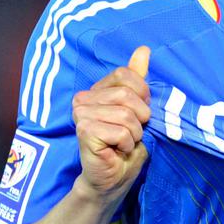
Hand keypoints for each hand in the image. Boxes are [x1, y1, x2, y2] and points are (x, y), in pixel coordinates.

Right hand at [71, 46, 150, 202]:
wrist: (115, 174)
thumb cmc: (127, 141)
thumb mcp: (138, 106)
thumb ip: (137, 78)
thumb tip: (143, 49)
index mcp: (96, 90)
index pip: (125, 74)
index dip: (141, 93)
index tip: (139, 112)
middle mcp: (83, 99)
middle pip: (126, 94)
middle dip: (140, 116)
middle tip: (133, 131)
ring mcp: (81, 115)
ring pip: (126, 114)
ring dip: (134, 133)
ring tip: (125, 141)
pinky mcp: (84, 132)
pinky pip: (121, 131)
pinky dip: (127, 143)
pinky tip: (117, 149)